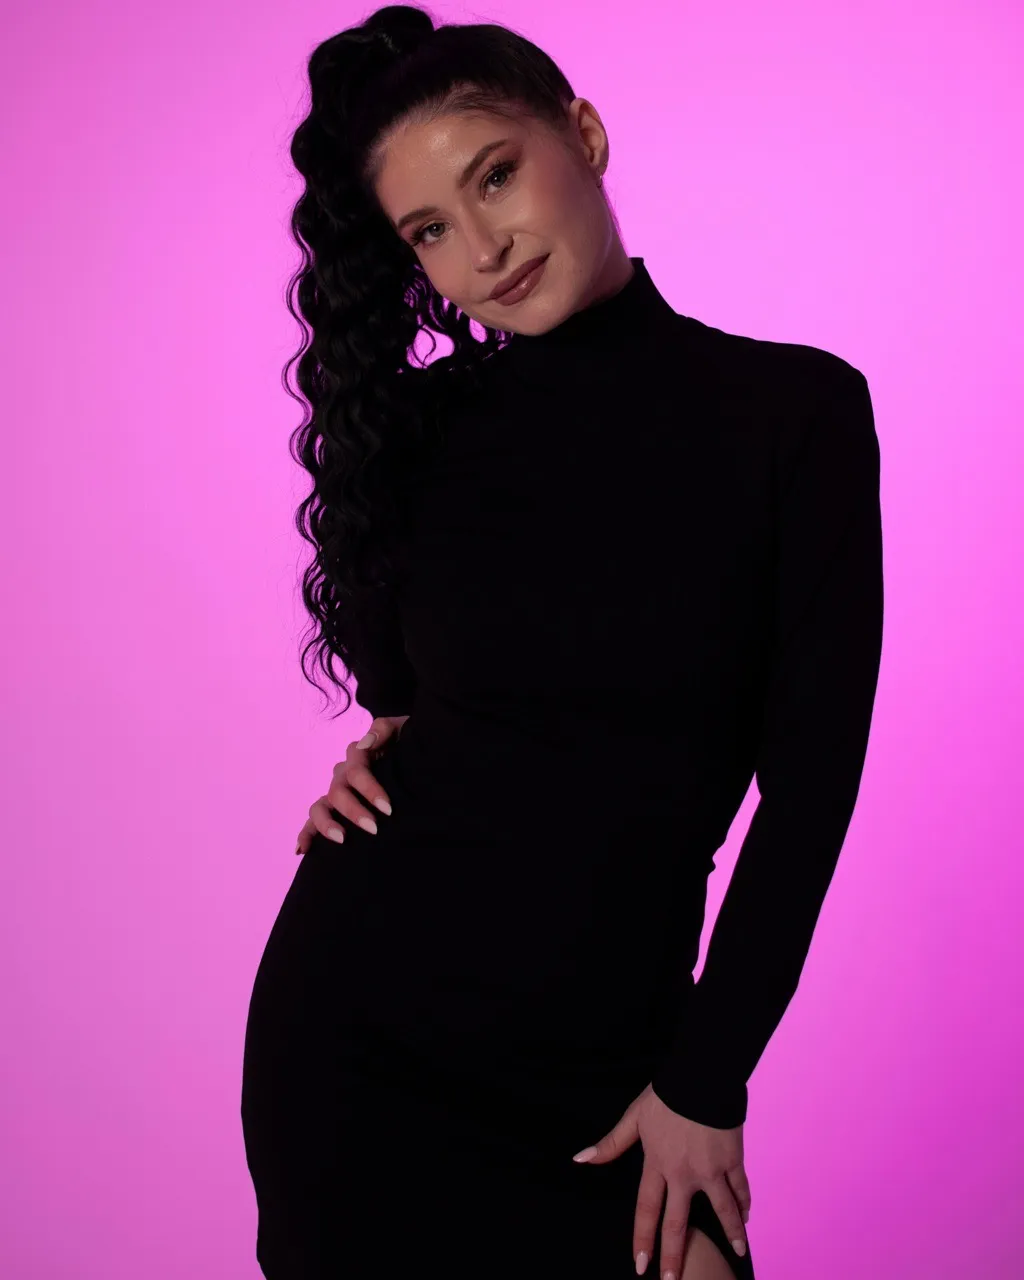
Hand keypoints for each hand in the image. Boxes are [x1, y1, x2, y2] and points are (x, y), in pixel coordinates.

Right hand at [294, 714, 409, 854]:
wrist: (414, 760)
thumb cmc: (408, 745)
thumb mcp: (401, 730)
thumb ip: (384, 729)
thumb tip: (366, 743)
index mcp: (358, 756)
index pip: (356, 771)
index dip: (369, 789)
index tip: (387, 809)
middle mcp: (343, 774)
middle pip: (337, 791)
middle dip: (354, 811)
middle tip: (374, 828)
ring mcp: (336, 792)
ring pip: (319, 807)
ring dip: (327, 824)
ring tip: (342, 839)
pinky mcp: (333, 809)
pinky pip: (313, 820)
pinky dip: (305, 834)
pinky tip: (303, 850)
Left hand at [571, 1083, 750, 1277]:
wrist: (701, 1076)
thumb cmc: (665, 1095)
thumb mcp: (634, 1117)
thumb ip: (611, 1144)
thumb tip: (580, 1159)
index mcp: (657, 1164)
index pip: (647, 1210)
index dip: (643, 1239)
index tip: (642, 1267)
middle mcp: (684, 1173)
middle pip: (679, 1221)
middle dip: (675, 1254)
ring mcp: (711, 1168)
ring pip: (722, 1210)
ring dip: (730, 1233)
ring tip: (737, 1252)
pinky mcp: (733, 1158)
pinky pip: (740, 1187)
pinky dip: (744, 1204)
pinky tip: (746, 1216)